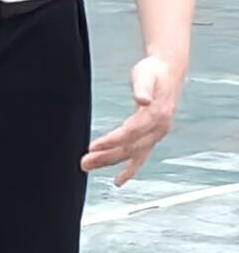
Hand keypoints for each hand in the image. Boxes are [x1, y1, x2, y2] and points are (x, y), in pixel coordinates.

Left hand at [82, 54, 182, 185]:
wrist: (169, 71)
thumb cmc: (153, 72)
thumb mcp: (146, 75)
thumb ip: (142, 87)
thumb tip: (142, 99)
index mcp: (156, 115)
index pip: (130, 132)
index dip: (111, 141)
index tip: (92, 147)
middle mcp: (158, 129)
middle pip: (130, 147)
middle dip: (106, 157)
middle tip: (84, 163)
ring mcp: (157, 135)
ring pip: (132, 154)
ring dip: (111, 162)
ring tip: (88, 167)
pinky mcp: (152, 136)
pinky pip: (141, 157)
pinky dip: (130, 170)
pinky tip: (118, 181)